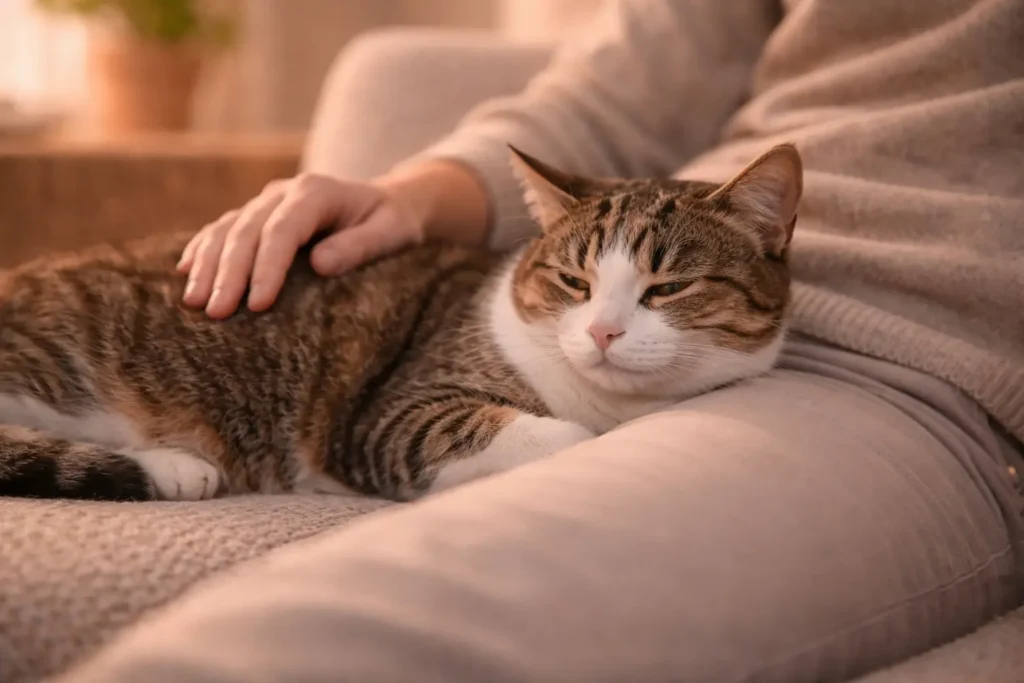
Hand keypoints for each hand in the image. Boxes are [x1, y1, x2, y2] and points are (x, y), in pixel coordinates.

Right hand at [176, 173, 424, 318]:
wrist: (388, 203)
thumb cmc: (393, 223)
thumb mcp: (392, 232)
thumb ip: (361, 246)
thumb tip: (319, 264)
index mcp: (316, 192)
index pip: (283, 230)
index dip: (267, 266)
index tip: (257, 304)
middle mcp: (285, 193)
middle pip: (247, 231)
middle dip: (228, 273)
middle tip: (216, 313)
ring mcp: (267, 202)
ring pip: (227, 229)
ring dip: (206, 264)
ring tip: (193, 303)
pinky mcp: (258, 215)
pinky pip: (222, 229)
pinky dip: (202, 249)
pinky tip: (184, 273)